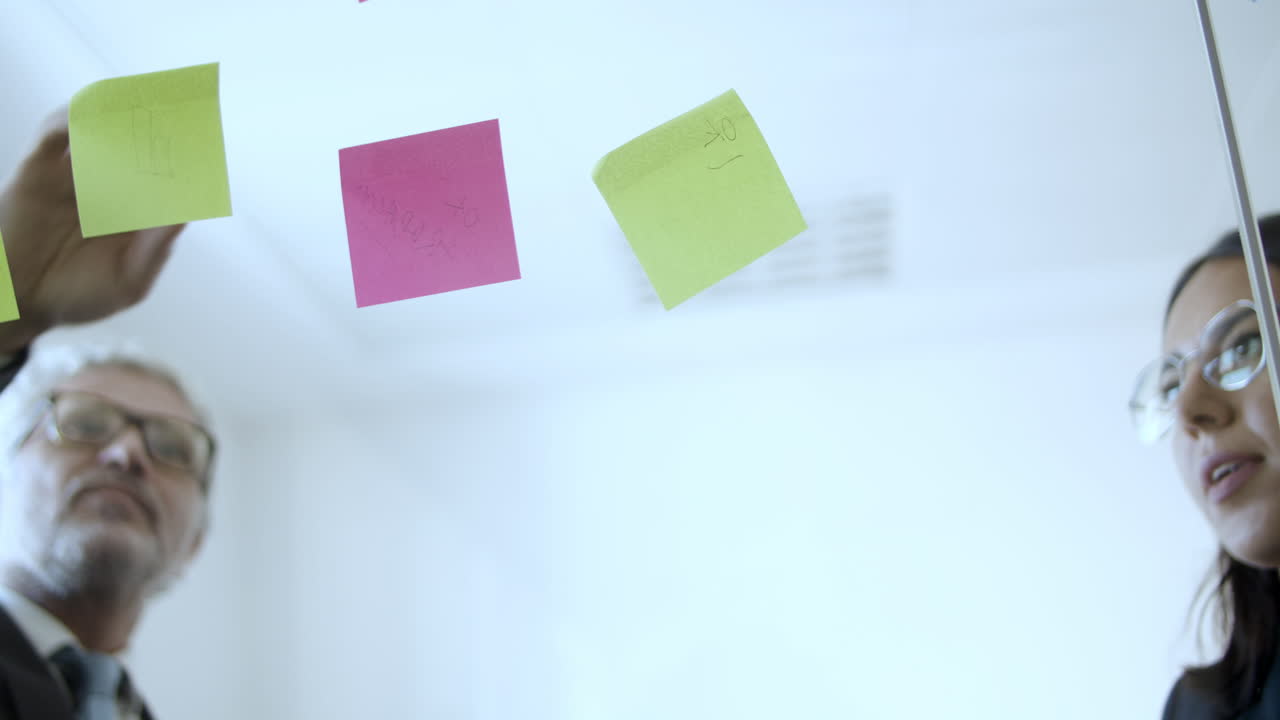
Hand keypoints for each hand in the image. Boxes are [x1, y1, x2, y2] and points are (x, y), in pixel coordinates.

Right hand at [0, 107, 183, 353]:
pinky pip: (54, 136)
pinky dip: (72, 119)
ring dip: (119, 111)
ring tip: (142, 100)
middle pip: (138, 141)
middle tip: (182, 104)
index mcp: (141, 209)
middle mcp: (111, 185)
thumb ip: (154, 250)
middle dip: (160, 122)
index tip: (210, 139)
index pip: (170, 172)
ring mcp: (75, 175)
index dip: (189, 154)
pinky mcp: (38, 171)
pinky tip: (90, 115)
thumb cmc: (80, 295)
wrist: (19, 303)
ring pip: (99, 128)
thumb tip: (184, 215)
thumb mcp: (128, 282)